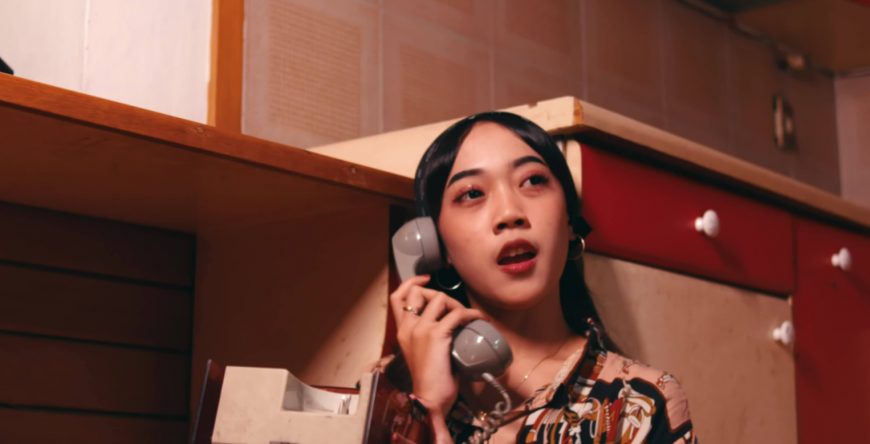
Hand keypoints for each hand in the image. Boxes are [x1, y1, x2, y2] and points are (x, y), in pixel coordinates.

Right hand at [389, 275, 485, 415]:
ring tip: (466, 316)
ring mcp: (420, 329)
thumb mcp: (423, 353)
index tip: (425, 280)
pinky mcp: (435, 335)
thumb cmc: (431, 381)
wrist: (429, 399)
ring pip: (439, 298)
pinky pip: (456, 314)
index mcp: (402, 332)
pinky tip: (478, 320)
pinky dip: (471, 313)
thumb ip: (428, 337)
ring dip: (457, 303)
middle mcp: (408, 327)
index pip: (398, 297)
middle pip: (419, 292)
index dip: (411, 283)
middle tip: (455, 306)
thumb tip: (450, 326)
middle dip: (439, 293)